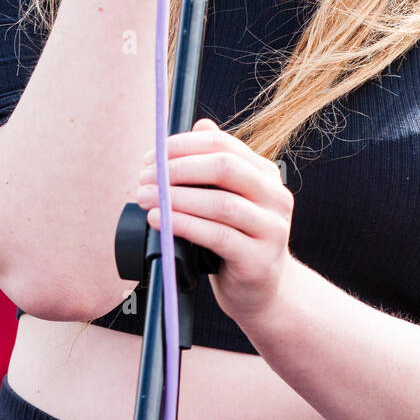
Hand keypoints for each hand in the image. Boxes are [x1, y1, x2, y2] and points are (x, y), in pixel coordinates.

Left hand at [135, 118, 294, 326]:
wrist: (263, 293)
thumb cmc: (238, 241)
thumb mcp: (229, 199)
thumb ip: (217, 165)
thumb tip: (200, 126)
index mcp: (266, 174)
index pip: (223, 145)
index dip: (183, 145)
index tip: (151, 156)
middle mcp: (276, 197)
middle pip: (225, 168)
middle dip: (177, 169)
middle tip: (144, 178)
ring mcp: (272, 229)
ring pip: (221, 204)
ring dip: (176, 198)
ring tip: (145, 199)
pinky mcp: (259, 259)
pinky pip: (218, 236)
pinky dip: (185, 225)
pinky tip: (161, 221)